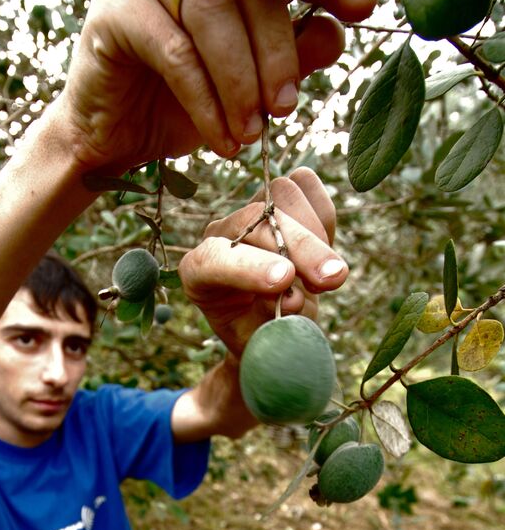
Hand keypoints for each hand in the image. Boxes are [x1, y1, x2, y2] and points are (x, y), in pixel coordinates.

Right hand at [57, 0, 376, 172]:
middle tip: (286, 108)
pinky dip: (205, 100)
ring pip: (212, 13)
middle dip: (278, 51)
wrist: (114, 139)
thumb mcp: (249, 85)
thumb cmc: (182, 104)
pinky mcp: (112, 14)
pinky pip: (174, 51)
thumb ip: (291, 55)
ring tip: (252, 133)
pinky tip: (222, 139)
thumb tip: (335, 30)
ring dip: (241, 80)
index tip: (363, 8)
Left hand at [178, 167, 347, 356]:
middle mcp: (220, 235)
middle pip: (257, 221)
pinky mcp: (278, 200)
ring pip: (284, 194)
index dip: (249, 267)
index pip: (214, 259)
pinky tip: (324, 250)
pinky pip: (307, 185)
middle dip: (300, 248)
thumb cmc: (260, 338)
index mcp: (198, 274)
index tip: (284, 281)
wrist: (269, 325)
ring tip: (324, 278)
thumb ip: (271, 324)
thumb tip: (294, 299)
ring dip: (316, 233)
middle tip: (332, 278)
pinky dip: (324, 215)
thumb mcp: (261, 343)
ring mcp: (249, 213)